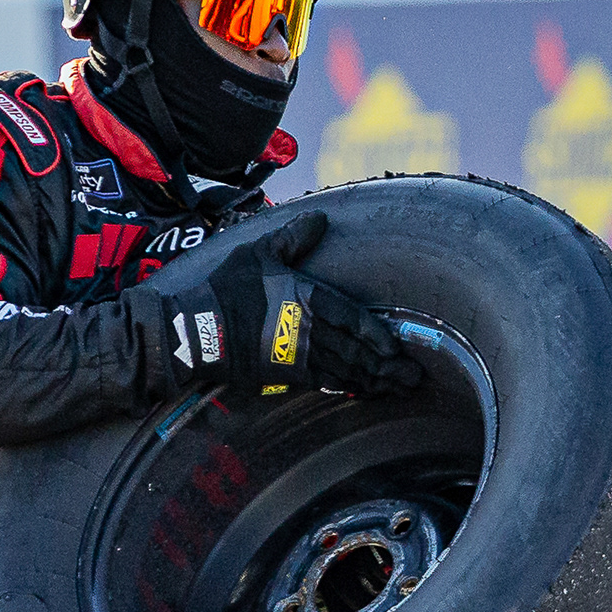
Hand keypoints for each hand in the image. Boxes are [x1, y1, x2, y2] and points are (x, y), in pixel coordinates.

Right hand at [134, 214, 422, 402]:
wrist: (196, 329)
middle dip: (389, 367)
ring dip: (377, 381)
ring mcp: (301, 357)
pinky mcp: (288, 375)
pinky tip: (367, 392)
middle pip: (359, 352)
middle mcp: (311, 331)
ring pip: (349, 372)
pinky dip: (351, 388)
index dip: (378, 335)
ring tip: (400, 388)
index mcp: (308, 299)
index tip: (397, 347)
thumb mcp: (260, 253)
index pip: (355, 318)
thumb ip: (294, 239)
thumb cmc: (228, 288)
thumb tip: (320, 218)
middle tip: (415, 378)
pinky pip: (328, 384)